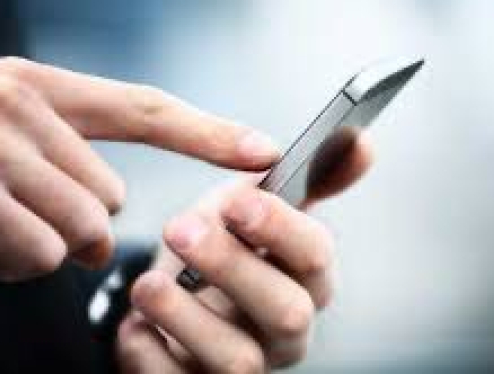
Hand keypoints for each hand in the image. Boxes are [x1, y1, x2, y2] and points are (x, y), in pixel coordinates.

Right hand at [0, 57, 278, 280]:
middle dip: (76, 220)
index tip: (262, 149)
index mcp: (40, 88)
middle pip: (110, 195)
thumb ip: (74, 167)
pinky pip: (41, 255)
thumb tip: (113, 224)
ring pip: (81, 230)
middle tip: (20, 207)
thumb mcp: (11, 143)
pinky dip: (14, 263)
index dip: (209, 133)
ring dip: (45, 244)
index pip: (145, 109)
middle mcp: (18, 105)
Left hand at [117, 134, 371, 372]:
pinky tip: (135, 326)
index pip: (317, 257)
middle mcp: (285, 329)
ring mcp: (247, 363)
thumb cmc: (223, 246)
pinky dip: (151, 355)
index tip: (238, 201)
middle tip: (181, 229)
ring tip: (149, 285)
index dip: (281, 229)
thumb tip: (358, 140)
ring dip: (187, 316)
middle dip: (233, 266)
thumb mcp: (254, 203)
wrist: (178, 292)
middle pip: (287, 312)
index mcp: (304, 278)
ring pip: (239, 361)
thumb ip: (302, 177)